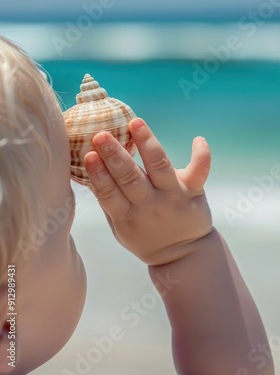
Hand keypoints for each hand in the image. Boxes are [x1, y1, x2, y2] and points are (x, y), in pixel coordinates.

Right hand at [84, 118, 212, 264]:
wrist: (184, 255)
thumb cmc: (145, 236)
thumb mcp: (120, 226)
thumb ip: (108, 199)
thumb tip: (87, 167)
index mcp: (127, 216)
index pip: (109, 194)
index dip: (99, 175)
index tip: (88, 155)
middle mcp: (149, 205)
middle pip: (130, 178)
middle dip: (115, 155)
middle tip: (102, 135)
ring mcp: (172, 197)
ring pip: (159, 167)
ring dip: (147, 143)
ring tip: (136, 123)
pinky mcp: (193, 192)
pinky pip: (199, 172)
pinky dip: (201, 156)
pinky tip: (198, 140)